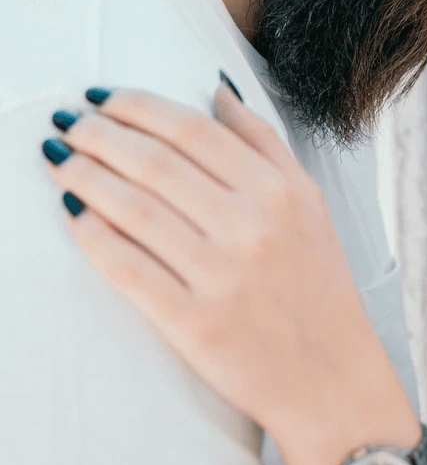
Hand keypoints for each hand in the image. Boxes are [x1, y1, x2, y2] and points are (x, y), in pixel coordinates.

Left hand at [41, 84, 419, 464]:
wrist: (328, 374)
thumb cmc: (315, 282)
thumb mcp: (309, 199)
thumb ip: (263, 141)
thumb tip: (216, 89)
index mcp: (280, 190)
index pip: (193, 130)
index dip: (138, 106)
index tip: (103, 97)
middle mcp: (252, 227)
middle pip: (157, 163)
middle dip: (101, 135)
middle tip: (69, 123)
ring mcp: (222, 276)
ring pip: (135, 210)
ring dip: (85, 177)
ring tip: (59, 161)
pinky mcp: (194, 325)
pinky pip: (128, 269)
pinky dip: (93, 237)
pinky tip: (73, 215)